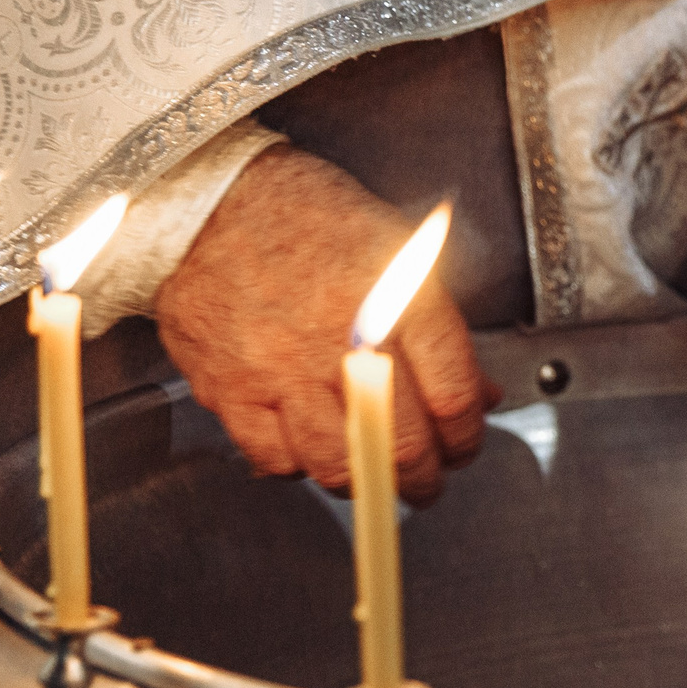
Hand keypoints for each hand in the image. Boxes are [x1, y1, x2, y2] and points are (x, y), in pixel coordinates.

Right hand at [153, 146, 500, 506]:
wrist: (209, 204)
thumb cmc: (305, 216)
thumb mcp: (397, 249)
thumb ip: (440, 328)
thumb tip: (477, 393)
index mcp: (397, 300)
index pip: (452, 394)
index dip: (468, 434)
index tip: (465, 442)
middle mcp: (343, 342)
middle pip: (403, 442)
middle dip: (427, 474)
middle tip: (429, 477)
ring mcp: (284, 371)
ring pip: (341, 464)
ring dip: (369, 482)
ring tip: (377, 475)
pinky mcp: (233, 391)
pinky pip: (276, 459)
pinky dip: (301, 466)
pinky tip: (313, 449)